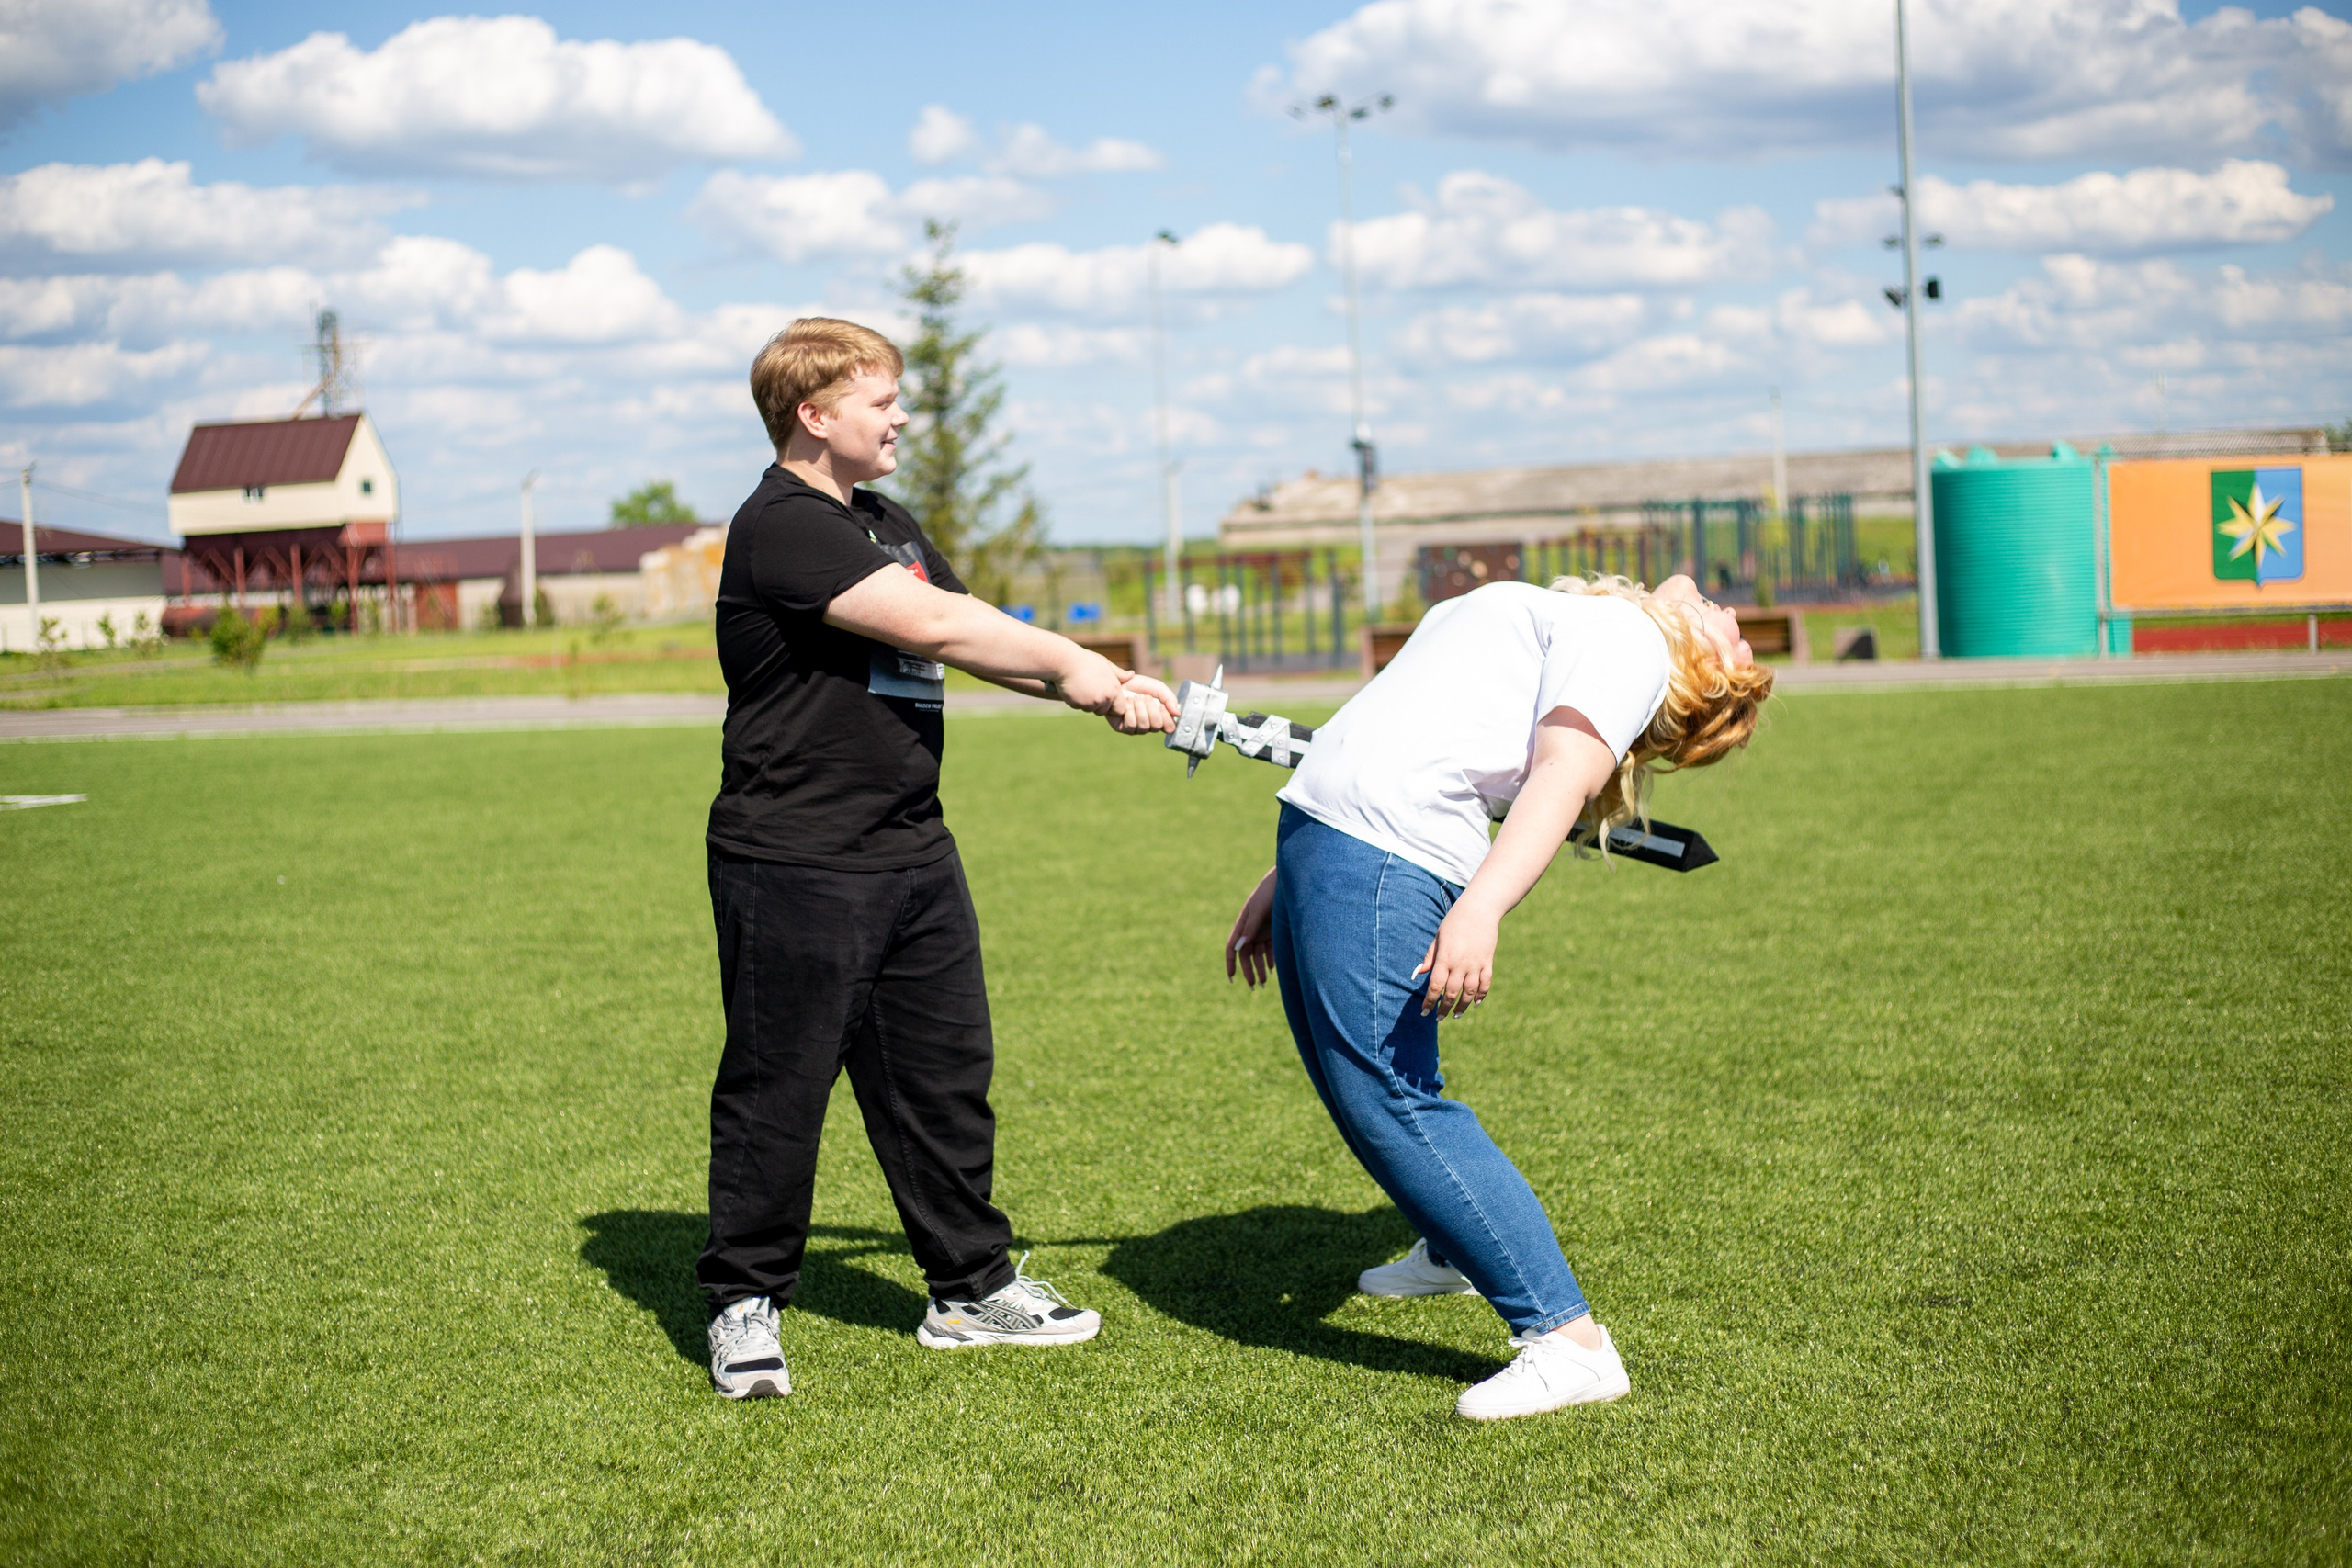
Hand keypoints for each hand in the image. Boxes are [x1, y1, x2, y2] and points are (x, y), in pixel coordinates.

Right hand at [1047, 649, 1128, 715]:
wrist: (1066, 662)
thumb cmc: (1086, 661)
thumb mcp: (1106, 664)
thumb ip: (1119, 674)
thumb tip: (1131, 675)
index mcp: (1114, 690)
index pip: (1120, 709)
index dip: (1114, 706)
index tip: (1107, 699)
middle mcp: (1104, 698)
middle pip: (1104, 711)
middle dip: (1098, 705)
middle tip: (1091, 689)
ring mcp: (1091, 703)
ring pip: (1090, 709)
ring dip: (1086, 703)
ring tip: (1082, 686)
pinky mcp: (1078, 705)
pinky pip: (1078, 707)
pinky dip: (1076, 701)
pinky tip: (1074, 688)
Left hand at [1105, 672, 1178, 734]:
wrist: (1119, 682)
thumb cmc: (1139, 686)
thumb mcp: (1158, 688)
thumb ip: (1170, 699)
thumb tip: (1177, 714)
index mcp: (1160, 717)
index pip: (1170, 728)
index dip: (1166, 718)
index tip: (1161, 704)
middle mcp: (1149, 725)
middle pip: (1157, 727)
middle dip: (1151, 710)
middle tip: (1146, 697)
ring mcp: (1136, 728)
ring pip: (1144, 727)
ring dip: (1140, 709)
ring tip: (1135, 697)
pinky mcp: (1123, 728)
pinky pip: (1131, 725)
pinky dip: (1130, 711)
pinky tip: (1126, 702)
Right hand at [1226, 867, 1276, 988]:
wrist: (1286, 883)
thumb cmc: (1269, 893)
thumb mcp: (1258, 910)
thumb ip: (1249, 928)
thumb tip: (1238, 948)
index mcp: (1242, 925)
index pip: (1232, 948)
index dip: (1230, 964)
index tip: (1232, 979)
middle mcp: (1250, 930)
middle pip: (1246, 955)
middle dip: (1249, 971)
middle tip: (1253, 986)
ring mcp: (1262, 931)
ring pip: (1259, 955)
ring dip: (1261, 968)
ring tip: (1264, 983)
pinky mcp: (1275, 931)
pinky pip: (1271, 949)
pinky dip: (1271, 960)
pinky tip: (1274, 969)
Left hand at [1414, 903, 1498, 1017]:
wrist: (1479, 910)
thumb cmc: (1453, 923)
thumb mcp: (1437, 938)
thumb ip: (1429, 957)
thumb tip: (1418, 974)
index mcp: (1445, 958)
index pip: (1435, 986)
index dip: (1429, 1002)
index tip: (1424, 1012)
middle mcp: (1460, 964)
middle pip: (1451, 993)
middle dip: (1444, 1009)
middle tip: (1439, 1017)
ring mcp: (1475, 964)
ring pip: (1469, 992)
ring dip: (1462, 1007)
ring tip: (1456, 1015)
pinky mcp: (1487, 962)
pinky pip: (1485, 984)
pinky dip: (1481, 996)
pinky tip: (1475, 1004)